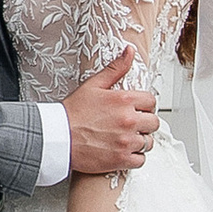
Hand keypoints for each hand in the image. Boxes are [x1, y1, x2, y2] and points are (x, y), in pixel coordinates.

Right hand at [62, 48, 157, 176]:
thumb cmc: (73, 113)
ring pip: (148, 142)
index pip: (151, 101)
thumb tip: (129, 51)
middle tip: (130, 125)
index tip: (136, 109)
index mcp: (124, 100)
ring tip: (125, 138)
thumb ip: (115, 68)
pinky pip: (141, 160)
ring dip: (140, 140)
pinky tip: (122, 151)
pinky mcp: (121, 159)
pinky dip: (134, 157)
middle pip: (154, 123)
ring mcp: (126, 141)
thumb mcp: (93, 85)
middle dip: (144, 123)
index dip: (144, 105)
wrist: (58, 138)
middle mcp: (129, 121)